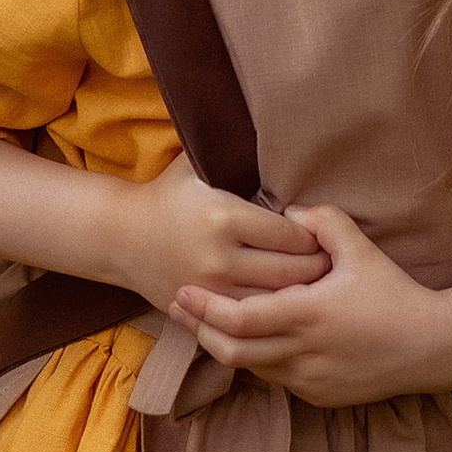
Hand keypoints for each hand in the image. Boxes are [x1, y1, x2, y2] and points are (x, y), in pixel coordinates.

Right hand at [117, 155, 328, 319]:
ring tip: (317, 284)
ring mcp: (211, 290)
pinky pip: (254, 320)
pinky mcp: (204, 312)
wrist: (119, 236)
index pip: (292, 235)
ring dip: (301, 295)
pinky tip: (286, 300)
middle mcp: (219, 258)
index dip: (314, 236)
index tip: (320, 233)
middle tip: (331, 261)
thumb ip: (238, 151)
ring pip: (277, 303)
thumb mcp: (198, 162)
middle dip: (318, 268)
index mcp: (224, 216)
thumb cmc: (169, 194)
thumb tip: (283, 132)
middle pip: (293, 273)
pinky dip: (276, 313)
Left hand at [174, 202, 451, 407]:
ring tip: (206, 323)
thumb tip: (287, 212)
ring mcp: (310, 380)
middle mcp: (303, 353)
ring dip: (226, 347)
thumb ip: (323, 222)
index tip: (182, 292)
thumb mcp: (361, 250)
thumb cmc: (395, 294)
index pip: (238, 319)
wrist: (432, 347)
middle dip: (199, 330)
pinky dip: (258, 361)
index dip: (204, 309)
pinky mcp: (319, 396)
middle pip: (231, 351)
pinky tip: (250, 341)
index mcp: (308, 315)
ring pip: (250, 368)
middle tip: (178, 308)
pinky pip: (276, 379)